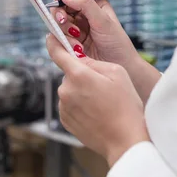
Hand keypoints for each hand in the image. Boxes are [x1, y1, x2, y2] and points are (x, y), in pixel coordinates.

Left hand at [47, 33, 150, 166]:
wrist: (125, 140)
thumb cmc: (125, 106)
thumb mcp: (117, 73)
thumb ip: (94, 62)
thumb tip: (79, 59)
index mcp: (78, 74)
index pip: (57, 52)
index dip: (54, 42)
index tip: (51, 36)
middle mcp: (65, 89)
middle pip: (69, 73)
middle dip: (82, 75)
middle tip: (102, 86)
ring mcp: (63, 106)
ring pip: (70, 89)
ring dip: (80, 91)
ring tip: (101, 103)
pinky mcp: (65, 120)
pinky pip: (69, 104)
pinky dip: (79, 105)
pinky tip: (95, 112)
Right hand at [50, 0, 138, 67]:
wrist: (119, 67)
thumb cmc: (117, 43)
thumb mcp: (103, 21)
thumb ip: (85, 4)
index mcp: (94, 2)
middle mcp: (84, 11)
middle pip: (62, 3)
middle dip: (60, 12)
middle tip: (63, 21)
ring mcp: (76, 25)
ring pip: (58, 19)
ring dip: (63, 28)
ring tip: (76, 38)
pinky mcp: (71, 40)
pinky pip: (59, 35)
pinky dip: (64, 39)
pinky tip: (76, 47)